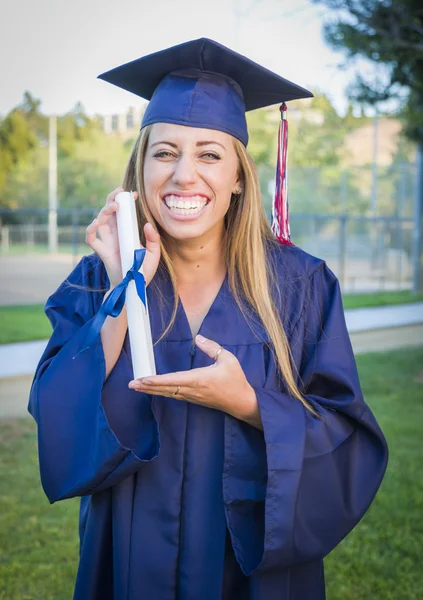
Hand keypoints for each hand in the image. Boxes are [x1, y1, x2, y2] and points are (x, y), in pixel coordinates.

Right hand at [85, 187, 160, 286]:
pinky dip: (90, 229)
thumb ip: (153, 239)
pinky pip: (91, 238)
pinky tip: (96, 223)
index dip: (125, 200)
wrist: (134, 287)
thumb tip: (146, 224)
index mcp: (126, 231)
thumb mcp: (154, 253)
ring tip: (115, 206)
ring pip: (99, 220)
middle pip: (109, 211)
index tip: (134, 194)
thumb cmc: (143, 270)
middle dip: (112, 199)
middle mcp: (115, 234)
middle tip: (120, 192)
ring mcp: (107, 242)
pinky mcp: (102, 252)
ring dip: (104, 211)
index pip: (123, 212)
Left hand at [128, 334, 260, 425]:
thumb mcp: (228, 359)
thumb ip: (212, 347)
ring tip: (137, 387)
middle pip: (165, 389)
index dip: (157, 380)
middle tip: (131, 384)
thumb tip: (198, 337)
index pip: (173, 379)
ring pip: (168, 393)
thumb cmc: (236, 380)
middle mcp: (193, 390)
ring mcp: (192, 396)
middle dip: (147, 386)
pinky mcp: (194, 399)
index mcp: (199, 379)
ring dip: (152, 390)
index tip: (143, 379)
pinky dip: (162, 392)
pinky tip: (154, 390)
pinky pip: (174, 395)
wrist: (242, 402)